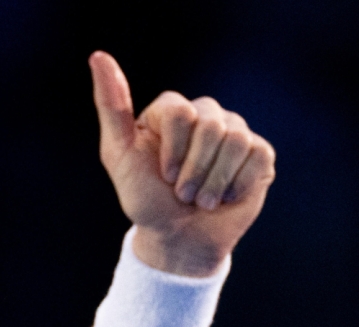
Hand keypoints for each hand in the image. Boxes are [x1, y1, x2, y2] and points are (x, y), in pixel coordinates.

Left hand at [89, 51, 275, 276]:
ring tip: (202, 200)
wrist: (179, 238)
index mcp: (171, 111)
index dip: (174, 152)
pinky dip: (237, 185)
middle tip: (183, 194)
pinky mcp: (259, 153)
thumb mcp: (118, 156)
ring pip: (237, 140)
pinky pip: (259, 155)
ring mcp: (234, 132)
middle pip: (210, 126)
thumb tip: (99, 57)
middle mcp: (205, 114)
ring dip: (214, 183)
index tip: (164, 176)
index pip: (180, 112)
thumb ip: (111, 108)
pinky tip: (225, 197)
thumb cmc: (146, 200)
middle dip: (194, 171)